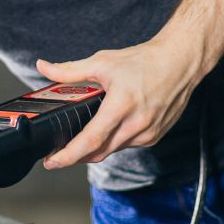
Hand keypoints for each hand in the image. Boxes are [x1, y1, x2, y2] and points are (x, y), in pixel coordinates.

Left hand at [37, 34, 206, 168]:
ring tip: (84, 137)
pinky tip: (110, 129)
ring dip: (97, 148)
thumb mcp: (102, 62)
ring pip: (113, 150)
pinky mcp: (155, 136)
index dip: (68, 156)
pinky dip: (115, 141)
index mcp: (121, 106)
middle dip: (76, 156)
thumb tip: (43, 67)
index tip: (51, 162)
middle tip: (59, 154)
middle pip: (98, 152)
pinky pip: (128, 145)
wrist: (180, 62)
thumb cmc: (144, 61)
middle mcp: (136, 124)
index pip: (90, 140)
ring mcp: (148, 133)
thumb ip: (70, 70)